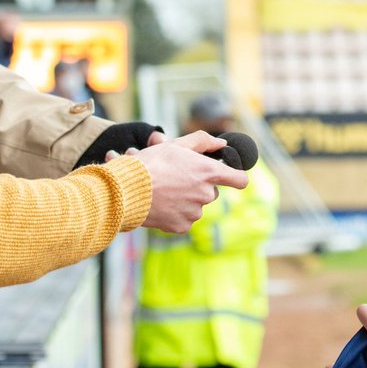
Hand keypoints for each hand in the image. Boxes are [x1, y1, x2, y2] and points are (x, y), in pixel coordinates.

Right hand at [123, 131, 247, 233]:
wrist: (126, 190)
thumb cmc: (151, 164)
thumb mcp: (176, 145)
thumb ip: (203, 141)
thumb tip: (222, 145)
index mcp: (209, 172)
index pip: (240, 179)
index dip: (235, 177)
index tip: (230, 176)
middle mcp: (206, 194)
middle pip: (212, 191)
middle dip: (199, 186)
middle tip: (177, 179)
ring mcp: (195, 212)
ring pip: (196, 205)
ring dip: (185, 199)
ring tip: (164, 191)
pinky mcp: (182, 226)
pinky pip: (184, 220)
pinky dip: (175, 213)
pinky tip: (161, 204)